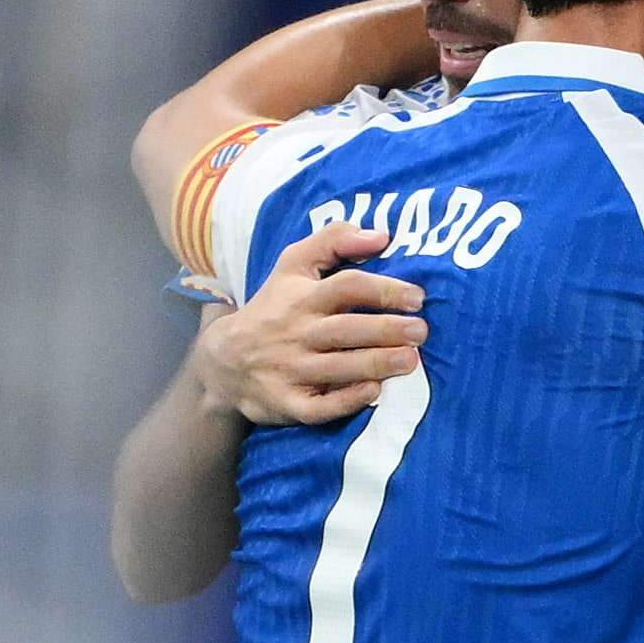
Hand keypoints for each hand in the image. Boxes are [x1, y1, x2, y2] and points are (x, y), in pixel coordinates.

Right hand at [197, 222, 427, 425]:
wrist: (222, 360)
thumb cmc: (274, 307)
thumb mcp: (293, 265)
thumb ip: (334, 240)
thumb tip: (382, 235)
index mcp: (303, 297)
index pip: (347, 286)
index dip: (384, 290)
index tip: (417, 297)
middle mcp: (297, 333)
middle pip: (347, 329)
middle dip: (388, 330)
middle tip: (421, 331)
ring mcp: (290, 369)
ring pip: (338, 367)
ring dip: (376, 363)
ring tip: (411, 361)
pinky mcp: (287, 403)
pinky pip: (318, 407)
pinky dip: (346, 401)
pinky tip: (373, 391)